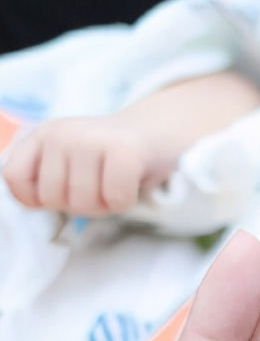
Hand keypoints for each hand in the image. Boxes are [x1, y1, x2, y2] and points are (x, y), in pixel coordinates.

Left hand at [2, 71, 259, 217]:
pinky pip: (116, 199)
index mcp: (43, 135)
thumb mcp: (73, 164)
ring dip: (107, 206)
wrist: (162, 132)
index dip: (40, 199)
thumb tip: (35, 207)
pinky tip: (134, 183)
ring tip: (118, 185)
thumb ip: (48, 180)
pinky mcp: (124, 150)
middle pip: (54, 199)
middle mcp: (61, 133)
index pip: (15, 180)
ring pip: (83, 203)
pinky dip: (128, 202)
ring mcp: (91, 139)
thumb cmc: (116, 160)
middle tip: (102, 188)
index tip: (66, 194)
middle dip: (82, 205)